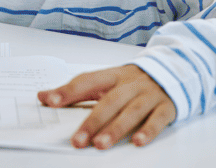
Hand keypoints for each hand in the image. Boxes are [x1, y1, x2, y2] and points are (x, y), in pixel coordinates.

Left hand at [38, 65, 175, 148]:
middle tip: (77, 140)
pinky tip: (137, 142)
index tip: (50, 101)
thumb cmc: (131, 81)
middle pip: (109, 101)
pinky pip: (157, 119)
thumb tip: (43, 96)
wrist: (171, 71)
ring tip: (100, 144)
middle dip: (92, 121)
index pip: (86, 80)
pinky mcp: (165, 107)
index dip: (68, 91)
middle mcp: (129, 84)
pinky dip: (148, 130)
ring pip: (131, 111)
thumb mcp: (105, 81)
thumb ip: (76, 90)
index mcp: (112, 75)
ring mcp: (148, 95)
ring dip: (115, 128)